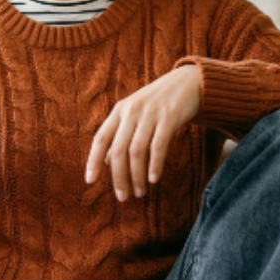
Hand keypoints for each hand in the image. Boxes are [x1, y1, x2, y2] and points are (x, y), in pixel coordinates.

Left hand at [86, 65, 201, 200]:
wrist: (190, 82)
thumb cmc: (159, 103)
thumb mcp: (135, 114)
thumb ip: (121, 134)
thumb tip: (107, 161)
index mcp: (120, 110)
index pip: (100, 139)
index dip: (93, 161)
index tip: (90, 181)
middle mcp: (132, 111)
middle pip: (119, 150)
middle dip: (119, 177)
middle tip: (123, 197)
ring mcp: (150, 113)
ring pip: (137, 151)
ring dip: (137, 176)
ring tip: (140, 192)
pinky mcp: (169, 116)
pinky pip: (158, 146)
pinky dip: (155, 165)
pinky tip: (154, 179)